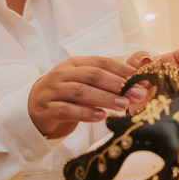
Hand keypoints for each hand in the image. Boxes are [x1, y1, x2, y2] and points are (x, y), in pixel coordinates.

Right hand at [28, 56, 145, 138]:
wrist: (34, 110)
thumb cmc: (68, 96)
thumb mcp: (88, 84)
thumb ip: (112, 79)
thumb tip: (143, 74)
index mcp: (76, 64)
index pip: (102, 62)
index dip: (124, 71)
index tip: (144, 81)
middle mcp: (63, 74)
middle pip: (93, 76)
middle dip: (118, 85)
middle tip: (138, 95)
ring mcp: (53, 91)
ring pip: (80, 91)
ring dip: (104, 98)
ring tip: (123, 106)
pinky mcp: (46, 109)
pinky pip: (67, 110)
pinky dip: (85, 113)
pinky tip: (101, 117)